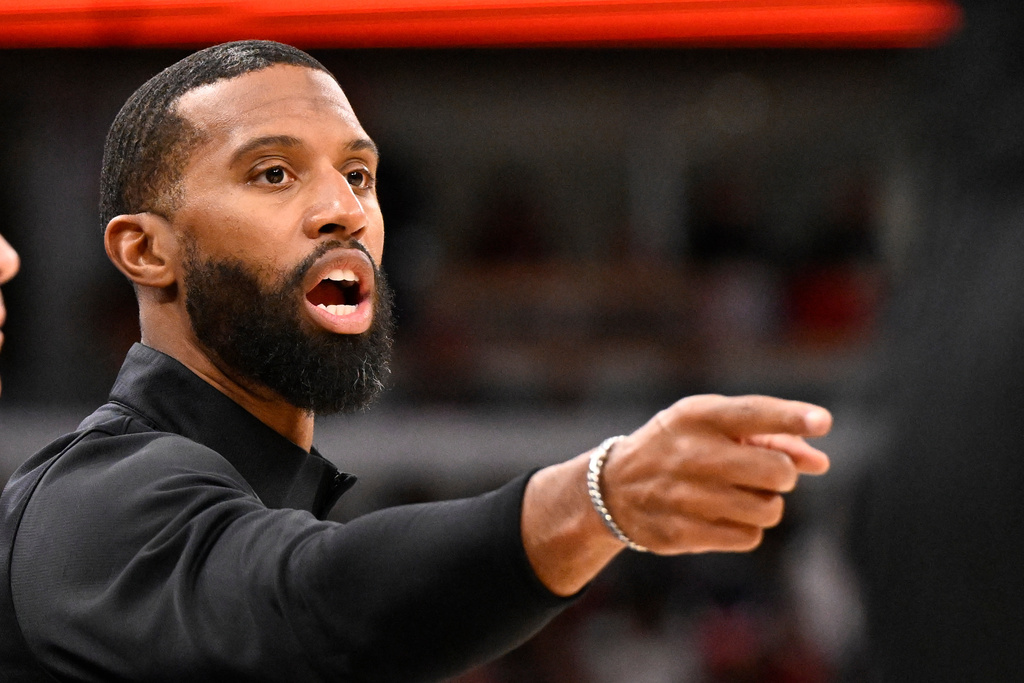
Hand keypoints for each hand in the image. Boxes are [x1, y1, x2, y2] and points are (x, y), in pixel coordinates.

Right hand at [600, 394, 830, 553]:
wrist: (612, 489)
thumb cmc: (679, 448)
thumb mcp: (711, 429)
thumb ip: (767, 438)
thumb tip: (821, 462)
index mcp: (696, 416)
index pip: (752, 413)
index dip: (791, 418)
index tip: (822, 422)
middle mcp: (689, 453)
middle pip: (776, 471)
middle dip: (782, 475)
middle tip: (767, 474)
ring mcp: (683, 496)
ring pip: (768, 509)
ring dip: (765, 504)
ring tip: (739, 495)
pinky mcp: (681, 533)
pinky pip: (749, 536)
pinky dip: (746, 528)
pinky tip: (722, 516)